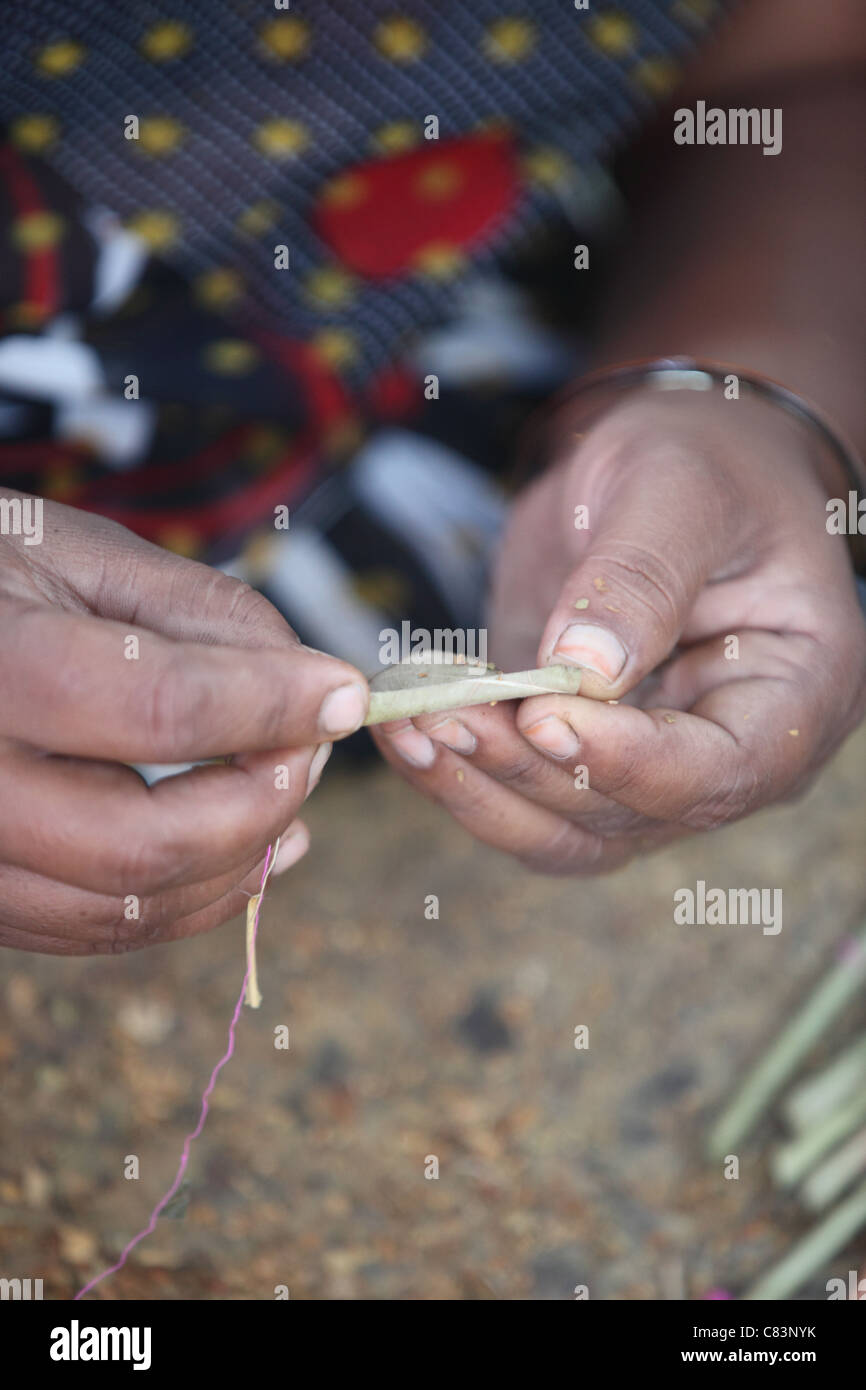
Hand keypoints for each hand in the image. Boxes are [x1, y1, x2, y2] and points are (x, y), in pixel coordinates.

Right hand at [0, 493, 367, 952]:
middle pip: (141, 844)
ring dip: (233, 865)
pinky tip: (239, 849)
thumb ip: (202, 614)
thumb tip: (312, 687)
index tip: (341, 693)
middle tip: (310, 751)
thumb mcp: (81, 553)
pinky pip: (92, 926)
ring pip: (122, 906)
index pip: (155, 708)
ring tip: (292, 804)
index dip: (268, 706)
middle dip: (256, 805)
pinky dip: (183, 898)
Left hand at [373, 391, 865, 871]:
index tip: (541, 713)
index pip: (721, 768)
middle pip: (632, 813)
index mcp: (798, 692)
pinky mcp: (583, 763)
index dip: (628, 760)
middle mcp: (733, 754)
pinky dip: (461, 779)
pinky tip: (407, 734)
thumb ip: (640, 575)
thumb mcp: (678, 488)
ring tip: (412, 727)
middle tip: (446, 716)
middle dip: (532, 770)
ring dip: (482, 789)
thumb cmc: (701, 461)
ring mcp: (654, 770)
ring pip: (567, 831)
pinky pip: (522, 802)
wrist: (664, 467)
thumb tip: (583, 671)